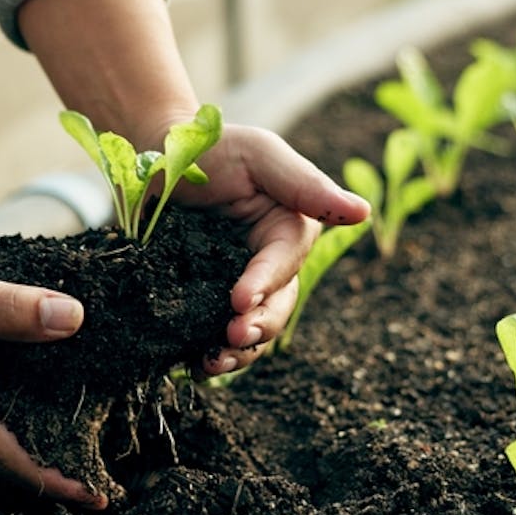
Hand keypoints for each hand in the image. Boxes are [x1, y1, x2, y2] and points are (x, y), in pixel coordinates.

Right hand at [0, 229, 107, 510]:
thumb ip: (14, 311)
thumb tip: (75, 320)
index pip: (12, 455)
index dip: (56, 479)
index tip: (98, 498)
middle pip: (11, 438)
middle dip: (56, 455)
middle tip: (102, 465)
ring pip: (6, 400)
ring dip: (45, 412)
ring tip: (90, 416)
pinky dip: (29, 368)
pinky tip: (54, 349)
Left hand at [173, 122, 370, 374]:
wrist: (153, 157)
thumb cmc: (211, 147)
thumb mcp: (258, 156)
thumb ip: (305, 184)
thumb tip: (363, 213)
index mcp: (288, 232)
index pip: (284, 265)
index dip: (265, 285)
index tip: (239, 300)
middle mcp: (269, 266)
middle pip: (276, 307)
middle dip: (257, 327)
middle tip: (230, 337)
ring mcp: (236, 286)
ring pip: (252, 329)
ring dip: (238, 352)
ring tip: (211, 363)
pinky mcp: (205, 300)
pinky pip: (215, 335)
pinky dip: (209, 354)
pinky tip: (193, 367)